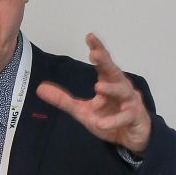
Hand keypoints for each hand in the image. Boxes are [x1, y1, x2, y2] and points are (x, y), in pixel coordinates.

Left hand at [37, 33, 151, 154]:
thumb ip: (63, 100)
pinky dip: (114, 120)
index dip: (98, 49)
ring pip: (123, 91)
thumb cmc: (110, 118)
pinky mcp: (134, 117)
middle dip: (106, 61)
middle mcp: (121, 88)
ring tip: (97, 87)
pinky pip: (125, 117)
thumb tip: (40, 88)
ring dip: (111, 89)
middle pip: (114, 71)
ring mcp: (130, 102)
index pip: (103, 63)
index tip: (90, 36)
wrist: (131, 138)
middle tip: (95, 53)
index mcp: (108, 82)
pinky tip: (101, 124)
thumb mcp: (82, 111)